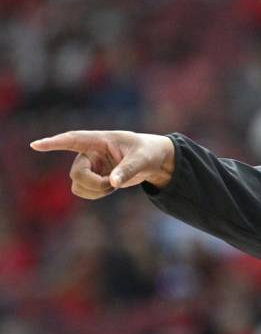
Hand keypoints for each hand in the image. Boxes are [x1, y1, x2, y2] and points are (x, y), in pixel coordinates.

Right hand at [30, 130, 175, 199]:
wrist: (152, 160)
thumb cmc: (147, 152)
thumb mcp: (142, 160)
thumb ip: (128, 170)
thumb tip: (113, 183)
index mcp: (100, 140)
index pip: (73, 139)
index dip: (54, 143)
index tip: (35, 145)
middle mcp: (90, 152)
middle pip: (76, 173)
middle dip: (94, 184)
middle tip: (114, 185)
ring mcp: (89, 165)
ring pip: (77, 185)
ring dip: (95, 191)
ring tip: (114, 184)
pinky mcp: (91, 177)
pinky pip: (82, 191)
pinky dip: (96, 194)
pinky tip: (110, 187)